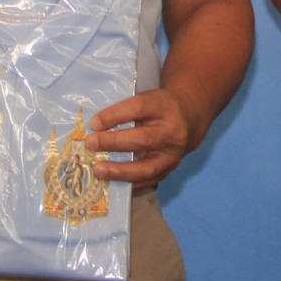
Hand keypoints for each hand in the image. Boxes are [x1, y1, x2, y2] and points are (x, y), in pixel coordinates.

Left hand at [86, 88, 202, 185]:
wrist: (189, 118)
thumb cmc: (158, 107)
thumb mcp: (146, 99)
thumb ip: (124, 111)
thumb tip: (94, 128)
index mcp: (164, 106)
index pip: (139, 108)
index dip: (115, 115)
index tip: (94, 123)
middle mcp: (173, 131)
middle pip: (143, 139)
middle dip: (114, 142)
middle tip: (91, 143)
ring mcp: (173, 153)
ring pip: (147, 167)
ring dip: (120, 170)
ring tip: (99, 169)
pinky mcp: (171, 169)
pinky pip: (148, 180)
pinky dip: (128, 182)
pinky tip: (112, 180)